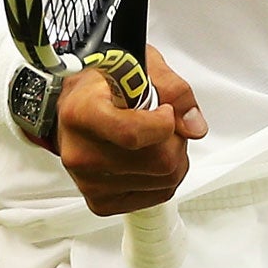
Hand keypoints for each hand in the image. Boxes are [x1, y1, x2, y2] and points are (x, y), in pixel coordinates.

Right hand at [55, 44, 206, 216]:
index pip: (132, 134)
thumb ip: (172, 88)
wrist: (74, 107)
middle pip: (159, 160)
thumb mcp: (137, 65)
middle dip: (175, 139)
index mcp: (81, 113)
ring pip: (165, 180)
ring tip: (155, 138)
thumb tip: (192, 125)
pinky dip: (165, 176)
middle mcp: (80, 152)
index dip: (162, 123)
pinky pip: (158, 195)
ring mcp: (89, 182)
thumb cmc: (102, 85)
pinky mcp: (101, 202)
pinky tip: (149, 157)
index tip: (164, 110)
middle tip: (163, 122)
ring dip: (174, 157)